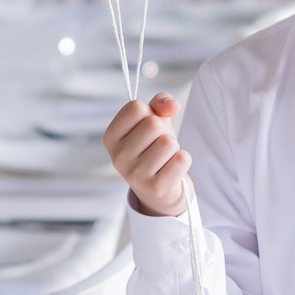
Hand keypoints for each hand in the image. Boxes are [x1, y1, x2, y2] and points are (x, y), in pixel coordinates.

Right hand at [103, 92, 190, 217]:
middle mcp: (117, 157)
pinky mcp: (155, 187)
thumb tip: (172, 106)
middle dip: (164, 131)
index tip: (147, 128)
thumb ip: (160, 103)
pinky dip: (183, 160)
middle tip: (158, 146)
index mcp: (111, 137)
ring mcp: (135, 174)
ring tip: (165, 159)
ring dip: (174, 148)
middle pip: (153, 124)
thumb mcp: (153, 121)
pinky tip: (172, 169)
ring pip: (168, 142)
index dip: (150, 113)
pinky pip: (181, 159)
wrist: (160, 191)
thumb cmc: (154, 149)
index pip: (136, 108)